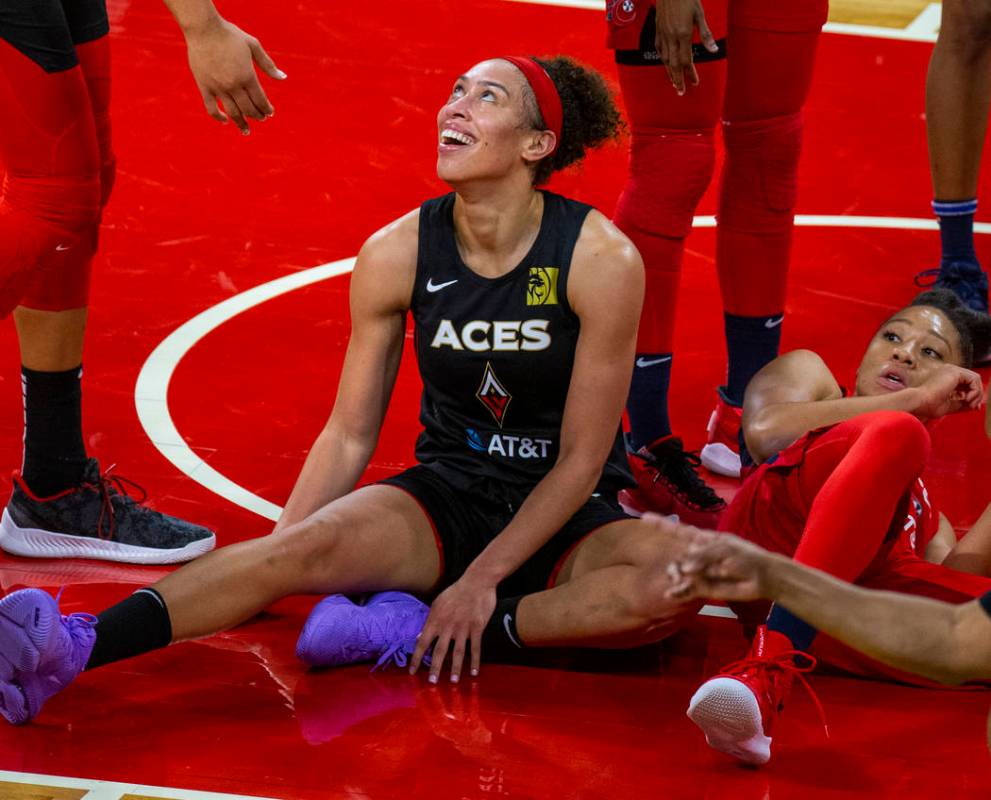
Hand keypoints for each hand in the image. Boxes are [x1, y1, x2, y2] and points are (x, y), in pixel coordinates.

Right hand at [183, 17, 285, 134]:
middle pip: (249, 109)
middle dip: (257, 116)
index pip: (261, 100)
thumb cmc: (230, 35)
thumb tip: (283, 78)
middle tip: (261, 118)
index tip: (270, 112)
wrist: (203, 29)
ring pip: (233, 112)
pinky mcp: (204, 87)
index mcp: (247, 76)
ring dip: (241, 123)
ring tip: (246, 130)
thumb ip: (268, 64)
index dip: (267, 108)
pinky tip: (226, 121)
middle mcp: (234, 85)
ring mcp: (218, 88)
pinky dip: (219, 117)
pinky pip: (211, 108)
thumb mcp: (253, 46)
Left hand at [409, 575, 496, 683]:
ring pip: (458, 652)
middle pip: (440, 651)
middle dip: (435, 668)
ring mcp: (463, 627)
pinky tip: (474, 672)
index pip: (423, 643)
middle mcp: (448, 626)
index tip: (412, 671)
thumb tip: (419, 637)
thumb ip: (429, 621)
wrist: (476, 582)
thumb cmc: (456, 592)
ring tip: (454, 682)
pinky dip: (475, 661)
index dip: (417, 658)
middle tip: (432, 683)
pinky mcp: (477, 627)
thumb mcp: (438, 604)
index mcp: (436, 620)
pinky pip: (476, 648)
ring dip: (456, 668)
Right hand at [654, 0, 717, 94]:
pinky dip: (663, 60)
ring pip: (665, 59)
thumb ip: (706, 34)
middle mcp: (671, 37)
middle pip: (674, 65)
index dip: (690, 73)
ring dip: (669, 73)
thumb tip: (713, 50)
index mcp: (683, 34)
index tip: (695, 82)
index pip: (686, 60)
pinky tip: (665, 65)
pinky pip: (659, 49)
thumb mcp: (699, 15)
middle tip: (681, 92)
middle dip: (678, 80)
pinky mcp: (657, 30)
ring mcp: (662, 34)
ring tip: (673, 83)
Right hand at [664, 528, 778, 602]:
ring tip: (679, 579)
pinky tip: (672, 594)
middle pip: (677, 555)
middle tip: (680, 570)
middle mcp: (699, 555)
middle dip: (675, 562)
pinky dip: (679, 592)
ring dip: (676, 576)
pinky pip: (687, 590)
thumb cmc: (746, 556)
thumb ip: (702, 555)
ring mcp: (701, 572)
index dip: (661, 524)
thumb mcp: (725, 549)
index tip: (644, 518)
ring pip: (680, 573)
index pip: (679, 530)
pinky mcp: (705, 588)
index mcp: (703, 539)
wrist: (763, 577)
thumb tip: (683, 567)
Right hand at [909, 364, 982, 420]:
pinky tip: (967, 399)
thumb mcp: (950, 405)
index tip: (972, 407)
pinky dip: (975, 390)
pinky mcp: (955, 372)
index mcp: (944, 377)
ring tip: (970, 404)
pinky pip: (974, 379)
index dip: (972, 395)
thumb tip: (975, 405)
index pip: (965, 383)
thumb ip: (962, 403)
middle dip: (976, 394)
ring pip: (975, 379)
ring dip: (977, 393)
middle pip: (972, 380)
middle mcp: (948, 371)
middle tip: (972, 406)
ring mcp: (951, 369)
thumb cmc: (927, 405)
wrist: (919, 402)